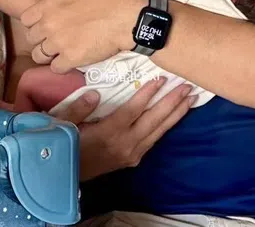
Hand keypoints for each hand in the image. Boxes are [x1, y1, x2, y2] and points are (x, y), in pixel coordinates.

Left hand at [22, 0, 145, 69]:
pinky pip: (55, 69)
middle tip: (57, 41)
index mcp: (49, 4)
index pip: (26, 20)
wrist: (126, 16)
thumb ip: (58, 4)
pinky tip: (74, 60)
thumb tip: (51, 14)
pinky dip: (63, 66)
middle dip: (42, 40)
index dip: (36, 25)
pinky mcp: (70, 59)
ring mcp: (57, 42)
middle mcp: (48, 23)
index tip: (46, 27)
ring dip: (49, 56)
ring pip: (38, 56)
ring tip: (64, 53)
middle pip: (31, 39)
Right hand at [57, 76, 194, 180]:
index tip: (161, 79)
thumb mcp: (64, 126)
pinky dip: (166, 126)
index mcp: (109, 134)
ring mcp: (131, 153)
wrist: (65, 176)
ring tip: (190, 99)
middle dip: (172, 102)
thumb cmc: (64, 146)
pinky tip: (175, 117)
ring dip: (175, 114)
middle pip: (153, 121)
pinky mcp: (133, 159)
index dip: (147, 94)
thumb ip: (78, 109)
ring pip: (159, 131)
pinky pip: (154, 140)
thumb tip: (95, 93)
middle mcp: (125, 144)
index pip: (133, 111)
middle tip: (187, 87)